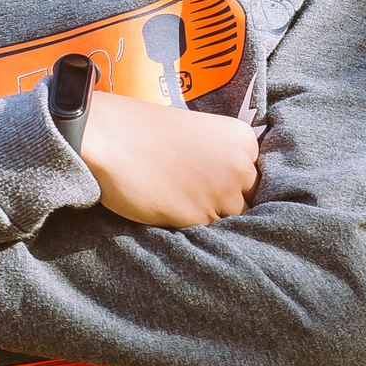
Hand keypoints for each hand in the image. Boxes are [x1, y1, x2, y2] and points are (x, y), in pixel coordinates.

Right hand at [75, 91, 258, 227]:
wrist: (110, 136)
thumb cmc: (146, 132)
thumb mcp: (199, 135)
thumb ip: (222, 158)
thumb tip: (234, 191)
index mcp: (244, 138)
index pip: (255, 177)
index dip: (233, 185)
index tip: (210, 183)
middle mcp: (240, 165)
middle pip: (248, 201)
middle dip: (225, 204)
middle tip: (193, 196)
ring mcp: (221, 192)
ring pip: (229, 221)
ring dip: (207, 218)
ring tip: (178, 202)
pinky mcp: (198, 216)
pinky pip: (205, 233)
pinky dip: (190, 228)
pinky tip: (169, 210)